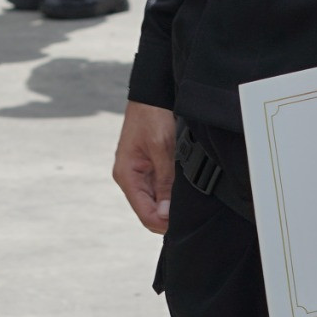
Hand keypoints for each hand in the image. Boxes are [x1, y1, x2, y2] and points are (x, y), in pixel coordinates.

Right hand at [112, 101, 176, 233]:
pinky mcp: (149, 168)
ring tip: (187, 192)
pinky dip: (172, 190)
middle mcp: (130, 177)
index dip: (164, 222)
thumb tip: (165, 213)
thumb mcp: (161, 149)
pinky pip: (160, 188)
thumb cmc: (152, 116)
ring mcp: (139, 174)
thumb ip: (164, 182)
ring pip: (157, 201)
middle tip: (190, 207)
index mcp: (127, 175)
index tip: (184, 220)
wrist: (153, 95)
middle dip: (169, 213)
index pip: (145, 213)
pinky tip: (183, 184)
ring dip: (171, 201)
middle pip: (151, 210)